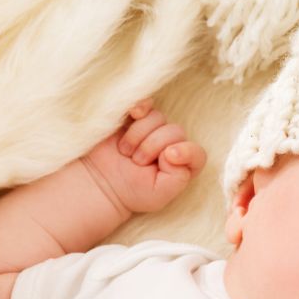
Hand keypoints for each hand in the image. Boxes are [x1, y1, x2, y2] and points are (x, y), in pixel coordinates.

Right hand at [81, 99, 206, 214]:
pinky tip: (133, 115)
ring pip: (157, 118)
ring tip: (126, 152)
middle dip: (152, 147)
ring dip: (138, 135)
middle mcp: (171, 144)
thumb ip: (178, 176)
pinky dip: (141, 107)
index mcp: (182, 165)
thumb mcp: (160, 194)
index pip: (197, 153)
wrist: (101, 183)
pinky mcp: (135, 117)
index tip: (166, 157)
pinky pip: (145, 103)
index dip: (185, 152)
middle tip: (136, 162)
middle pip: (175, 132)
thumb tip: (173, 150)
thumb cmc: (132, 191)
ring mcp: (154, 129)